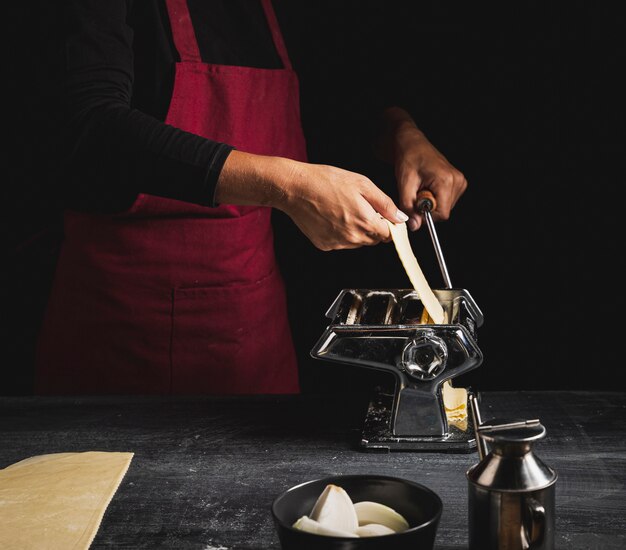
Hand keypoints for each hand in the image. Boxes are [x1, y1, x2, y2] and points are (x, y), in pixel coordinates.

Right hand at [215, 151, 407, 250]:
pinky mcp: (324, 245)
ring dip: (356, 230)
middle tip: (358, 207)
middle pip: (373, 239)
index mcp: (365, 223)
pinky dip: (340, 233)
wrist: (295, 188)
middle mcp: (352, 238)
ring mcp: (337, 243)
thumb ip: (385, 204)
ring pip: (357, 242)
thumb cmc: (326, 181)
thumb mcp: (362, 184)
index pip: (388, 234)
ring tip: (342, 209)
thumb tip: (401, 219)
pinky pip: (340, 243)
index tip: (380, 214)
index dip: (387, 223)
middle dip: (372, 226)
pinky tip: (331, 217)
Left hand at [376, 107, 467, 230]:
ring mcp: (460, 181)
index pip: (441, 214)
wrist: (412, 143)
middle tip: (417, 192)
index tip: (415, 205)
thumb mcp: (404, 184)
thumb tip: (415, 225)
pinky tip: (428, 187)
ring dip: (431, 204)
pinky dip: (435, 199)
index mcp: (446, 180)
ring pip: (445, 208)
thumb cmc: (408, 158)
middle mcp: (457, 180)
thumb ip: (409, 207)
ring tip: (422, 187)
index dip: (426, 216)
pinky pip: (447, 201)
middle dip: (427, 208)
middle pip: (443, 212)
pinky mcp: (458, 183)